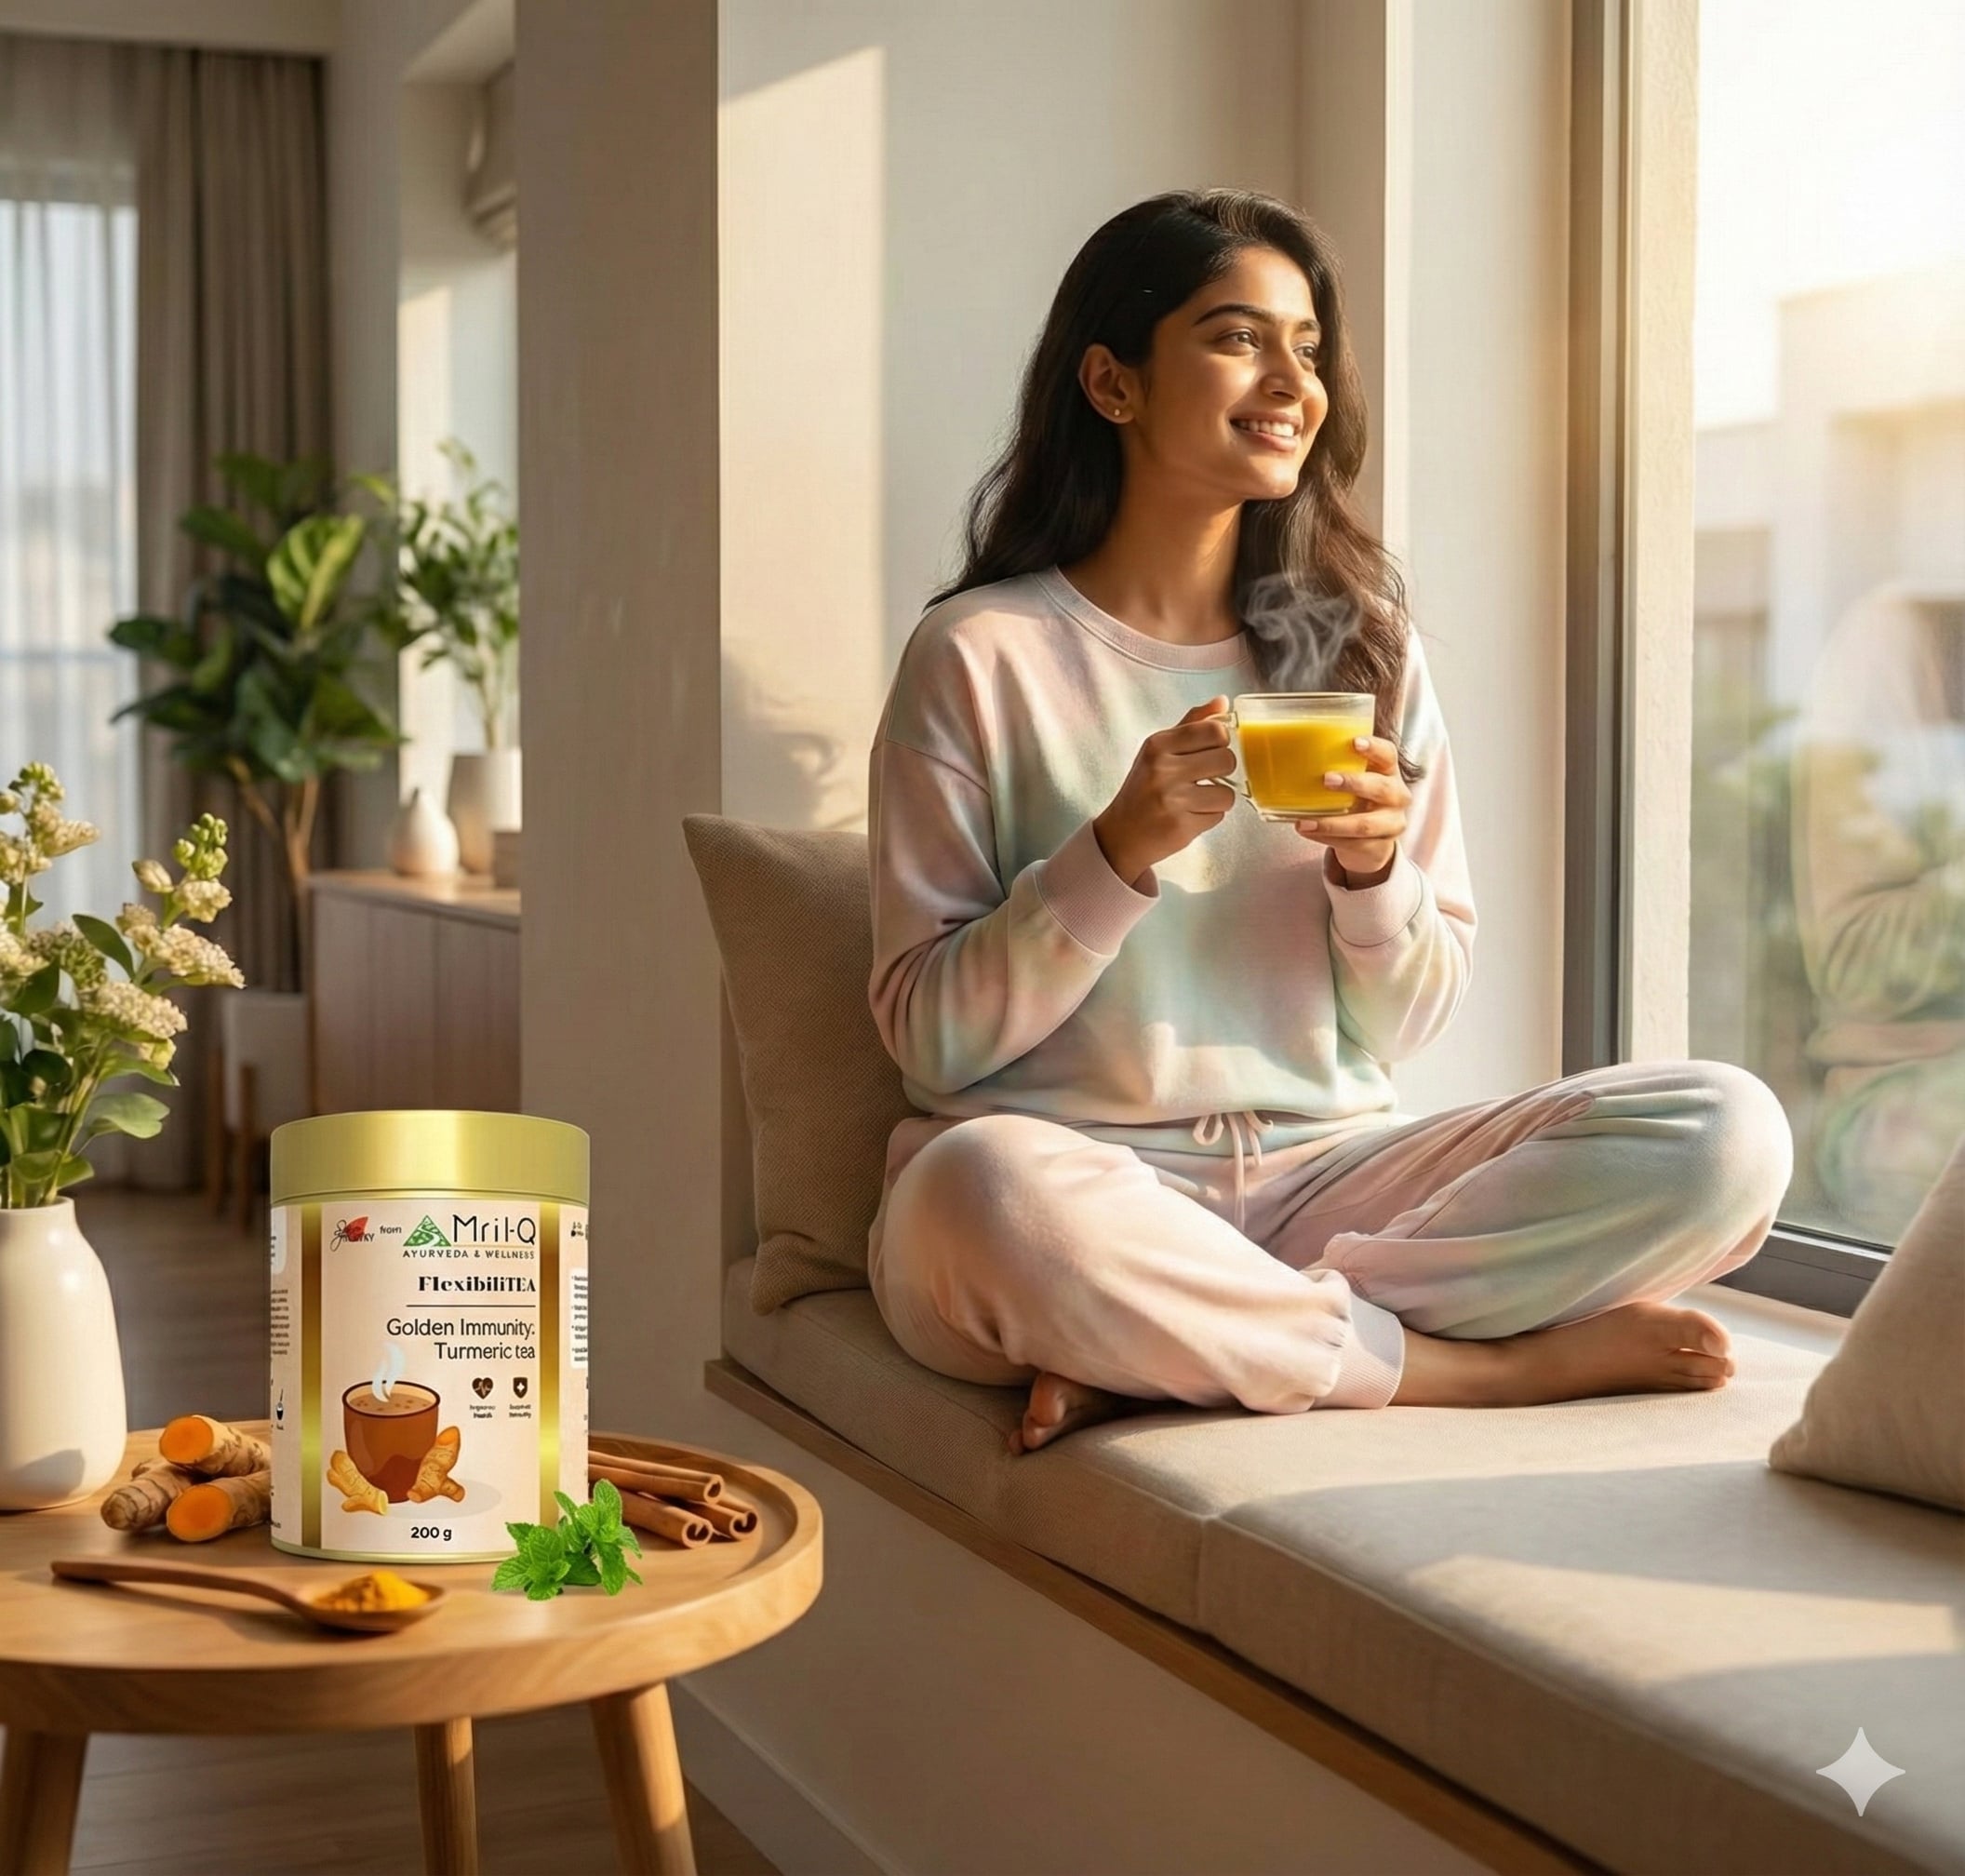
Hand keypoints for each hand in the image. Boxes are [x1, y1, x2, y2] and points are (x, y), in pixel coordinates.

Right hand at [1093, 695, 1236, 884]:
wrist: (1120, 835)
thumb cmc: (1143, 788)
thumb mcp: (1159, 751)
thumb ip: (1191, 724)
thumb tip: (1223, 701)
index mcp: (1158, 744)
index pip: (1214, 730)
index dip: (1221, 742)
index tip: (1211, 751)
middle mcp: (1163, 769)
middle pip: (1227, 760)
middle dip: (1222, 771)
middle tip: (1205, 778)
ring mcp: (1172, 799)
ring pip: (1227, 793)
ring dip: (1217, 799)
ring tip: (1196, 800)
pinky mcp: (1180, 826)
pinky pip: (1218, 816)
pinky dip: (1209, 817)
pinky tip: (1189, 816)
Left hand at [1294, 735, 1409, 883]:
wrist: (1370, 840)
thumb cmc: (1355, 800)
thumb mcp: (1351, 781)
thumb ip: (1331, 768)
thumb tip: (1283, 754)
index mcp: (1388, 772)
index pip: (1388, 754)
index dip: (1374, 747)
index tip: (1354, 742)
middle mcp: (1396, 795)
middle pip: (1382, 788)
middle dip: (1354, 783)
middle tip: (1327, 779)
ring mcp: (1391, 823)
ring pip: (1366, 824)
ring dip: (1334, 823)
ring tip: (1306, 822)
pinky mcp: (1380, 848)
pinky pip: (1353, 844)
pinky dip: (1328, 839)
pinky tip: (1309, 832)